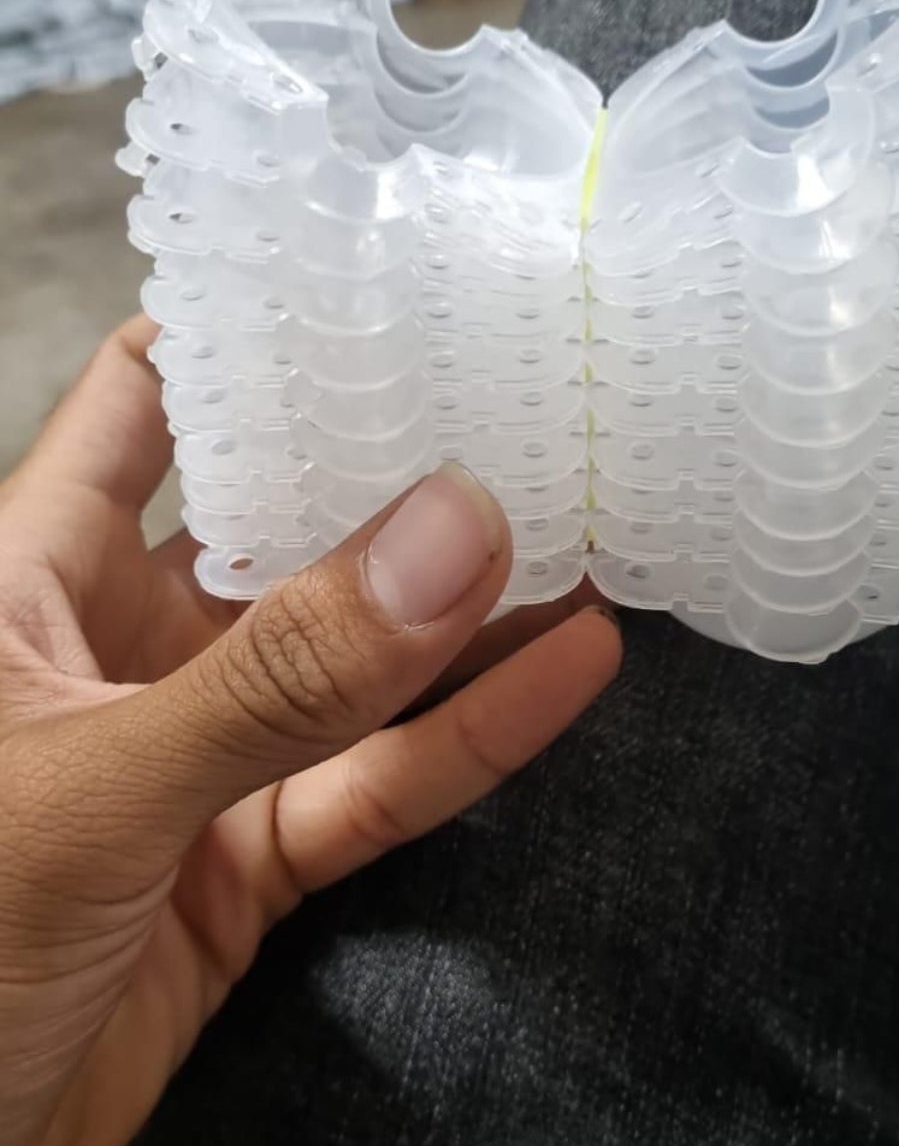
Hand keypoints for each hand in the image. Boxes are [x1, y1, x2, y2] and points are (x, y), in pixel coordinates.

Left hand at [0, 318, 620, 1145]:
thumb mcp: (97, 785)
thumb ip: (277, 673)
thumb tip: (463, 528)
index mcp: (29, 576)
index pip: (149, 402)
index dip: (257, 333)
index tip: (397, 277)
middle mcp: (117, 645)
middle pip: (276, 525)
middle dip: (398, 474)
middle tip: (543, 399)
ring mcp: (191, 758)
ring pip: (347, 667)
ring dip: (464, 615)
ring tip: (596, 524)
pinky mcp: (243, 869)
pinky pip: (369, 786)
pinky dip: (466, 738)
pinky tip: (574, 668)